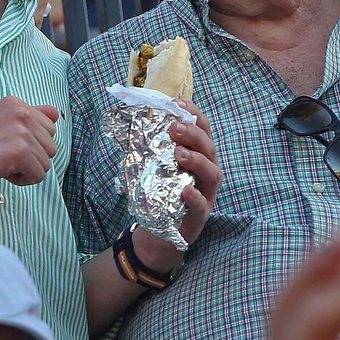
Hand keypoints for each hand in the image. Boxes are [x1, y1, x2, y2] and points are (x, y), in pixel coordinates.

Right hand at [0, 96, 59, 190]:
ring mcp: (21, 131)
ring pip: (46, 163)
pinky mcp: (20, 151)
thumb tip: (56, 113)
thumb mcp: (0, 123)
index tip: (3, 144)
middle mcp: (21, 112)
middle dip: (30, 158)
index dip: (29, 144)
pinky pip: (38, 176)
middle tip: (0, 155)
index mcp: (16, 103)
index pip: (49, 128)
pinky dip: (21, 180)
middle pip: (51, 146)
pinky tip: (0, 171)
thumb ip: (29, 117)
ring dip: (25, 170)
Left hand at [132, 101, 221, 269]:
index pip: (202, 130)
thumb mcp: (151, 168)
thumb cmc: (157, 197)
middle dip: (194, 135)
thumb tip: (126, 119)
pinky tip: (185, 190)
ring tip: (179, 153)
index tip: (177, 104)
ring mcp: (206, 196)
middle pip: (209, 149)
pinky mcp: (200, 218)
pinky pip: (203, 206)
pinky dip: (195, 197)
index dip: (193, 115)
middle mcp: (206, 174)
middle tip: (174, 128)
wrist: (155, 235)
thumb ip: (147, 146)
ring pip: (213, 174)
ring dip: (198, 161)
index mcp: (197, 157)